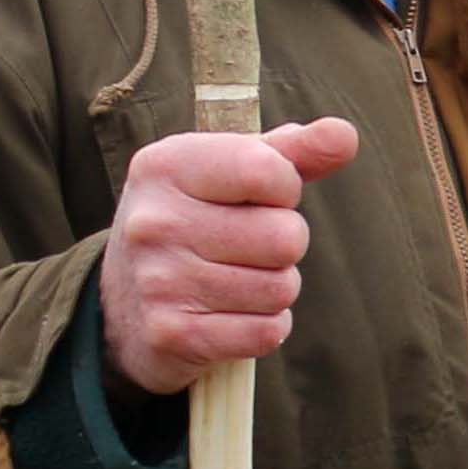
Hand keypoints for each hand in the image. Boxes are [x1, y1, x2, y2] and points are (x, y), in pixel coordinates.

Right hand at [98, 118, 359, 395]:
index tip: (262, 196)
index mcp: (166, 165)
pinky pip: (266, 332)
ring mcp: (158, 281)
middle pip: (286, 237)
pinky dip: (265, 327)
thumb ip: (293, 151)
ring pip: (281, 288)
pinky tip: (232, 315)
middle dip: (285, 244)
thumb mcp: (232, 173)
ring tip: (236, 280)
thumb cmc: (198, 220)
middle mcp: (154, 222)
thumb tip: (343, 134)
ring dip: (275, 288)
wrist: (124, 306)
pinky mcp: (171, 335)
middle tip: (248, 247)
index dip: (286, 188)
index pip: (266, 170)